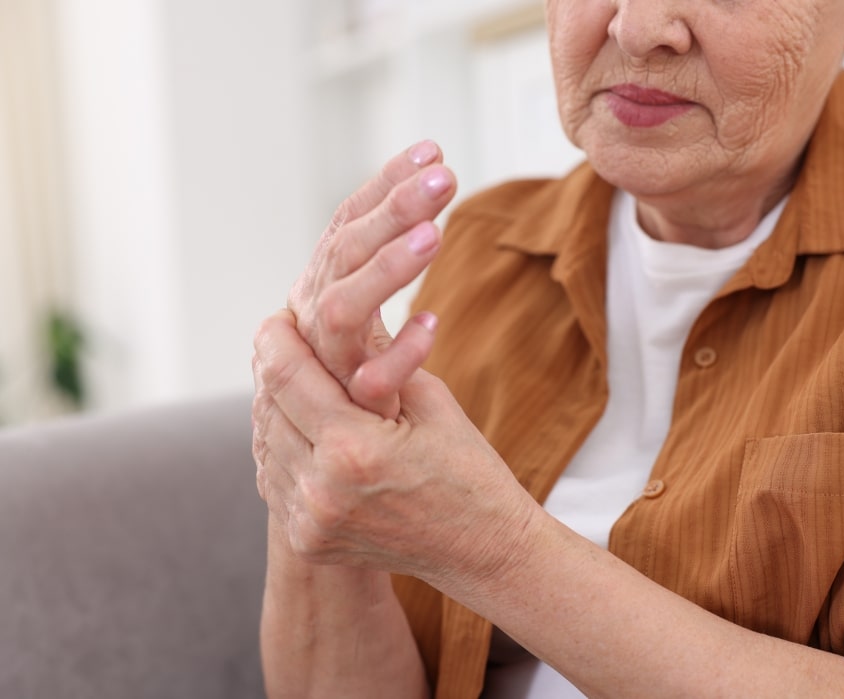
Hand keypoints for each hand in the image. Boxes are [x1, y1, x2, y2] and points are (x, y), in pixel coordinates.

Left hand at [252, 309, 538, 585]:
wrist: (481, 547)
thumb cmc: (466, 466)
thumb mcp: (429, 399)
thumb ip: (375, 358)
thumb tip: (337, 315)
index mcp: (353, 449)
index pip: (287, 375)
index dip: (276, 338)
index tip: (278, 318)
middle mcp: (321, 491)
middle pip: (268, 408)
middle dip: (274, 370)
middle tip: (285, 344)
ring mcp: (310, 523)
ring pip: (265, 444)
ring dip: (276, 409)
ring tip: (295, 383)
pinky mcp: (308, 541)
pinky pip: (276, 480)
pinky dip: (284, 449)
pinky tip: (303, 428)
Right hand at [288, 140, 456, 418]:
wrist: (346, 478)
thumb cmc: (368, 388)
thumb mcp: (372, 317)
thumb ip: (383, 260)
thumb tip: (426, 179)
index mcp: (321, 292)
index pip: (345, 225)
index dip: (383, 186)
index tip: (431, 149)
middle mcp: (311, 323)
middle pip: (343, 253)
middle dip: (391, 209)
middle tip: (442, 175)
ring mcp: (325, 371)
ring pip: (342, 310)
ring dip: (386, 268)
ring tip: (434, 235)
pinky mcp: (350, 419)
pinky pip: (368, 381)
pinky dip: (399, 353)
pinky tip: (432, 321)